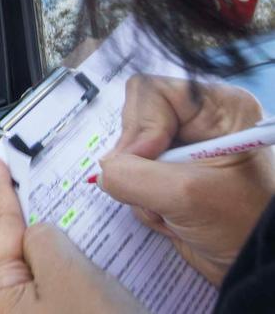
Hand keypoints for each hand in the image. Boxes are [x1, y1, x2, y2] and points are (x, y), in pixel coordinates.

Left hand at [0, 157, 145, 313]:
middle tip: (39, 181)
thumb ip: (44, 237)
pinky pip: (63, 286)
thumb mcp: (66, 271)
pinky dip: (77, 268)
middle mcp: (8, 307)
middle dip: (34, 214)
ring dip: (63, 243)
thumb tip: (42, 232)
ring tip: (81, 222)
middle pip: (20, 246)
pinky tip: (98, 262)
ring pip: (46, 266)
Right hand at [97, 74, 274, 285]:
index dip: (141, 125)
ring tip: (173, 211)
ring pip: (128, 155)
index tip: (149, 158)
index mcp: (217, 107)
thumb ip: (132, 176)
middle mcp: (199, 122)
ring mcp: (184, 150)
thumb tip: (103, 170)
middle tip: (160, 191)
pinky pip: (133, 178)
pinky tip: (172, 217)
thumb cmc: (247, 227)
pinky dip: (143, 202)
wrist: (257, 268)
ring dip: (141, 189)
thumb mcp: (187, 196)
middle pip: (134, 123)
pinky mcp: (172, 176)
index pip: (149, 92)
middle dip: (139, 163)